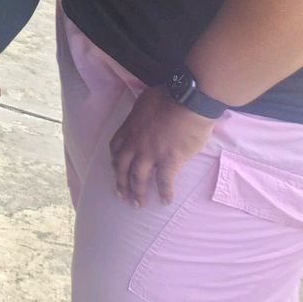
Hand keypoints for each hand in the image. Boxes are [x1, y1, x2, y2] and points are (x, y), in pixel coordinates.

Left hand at [110, 85, 215, 206]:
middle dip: (120, 182)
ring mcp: (151, 152)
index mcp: (129, 128)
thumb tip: (142, 116)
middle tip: (121, 195)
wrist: (188, 101)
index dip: (114, 160)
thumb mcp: (144, 102)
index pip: (116, 147)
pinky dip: (165, 192)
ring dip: (137, 192)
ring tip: (137, 204)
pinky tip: (166, 201)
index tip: (115, 169)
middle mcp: (135, 142)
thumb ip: (140, 114)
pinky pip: (164, 181)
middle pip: (122, 166)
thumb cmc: (168, 96)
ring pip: (138, 177)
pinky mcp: (169, 159)